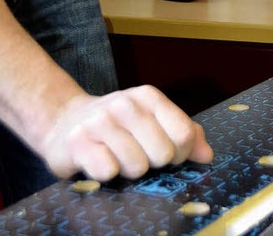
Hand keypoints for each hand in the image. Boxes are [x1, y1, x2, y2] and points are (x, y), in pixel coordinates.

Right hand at [42, 85, 212, 181]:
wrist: (65, 122)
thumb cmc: (117, 126)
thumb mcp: (152, 121)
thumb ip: (183, 133)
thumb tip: (207, 155)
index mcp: (149, 97)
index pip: (184, 133)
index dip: (181, 154)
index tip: (169, 155)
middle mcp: (126, 104)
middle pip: (163, 153)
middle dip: (153, 163)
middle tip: (138, 155)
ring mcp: (100, 121)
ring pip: (137, 166)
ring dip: (128, 170)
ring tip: (116, 157)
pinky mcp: (78, 142)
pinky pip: (108, 171)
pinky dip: (106, 174)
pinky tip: (99, 161)